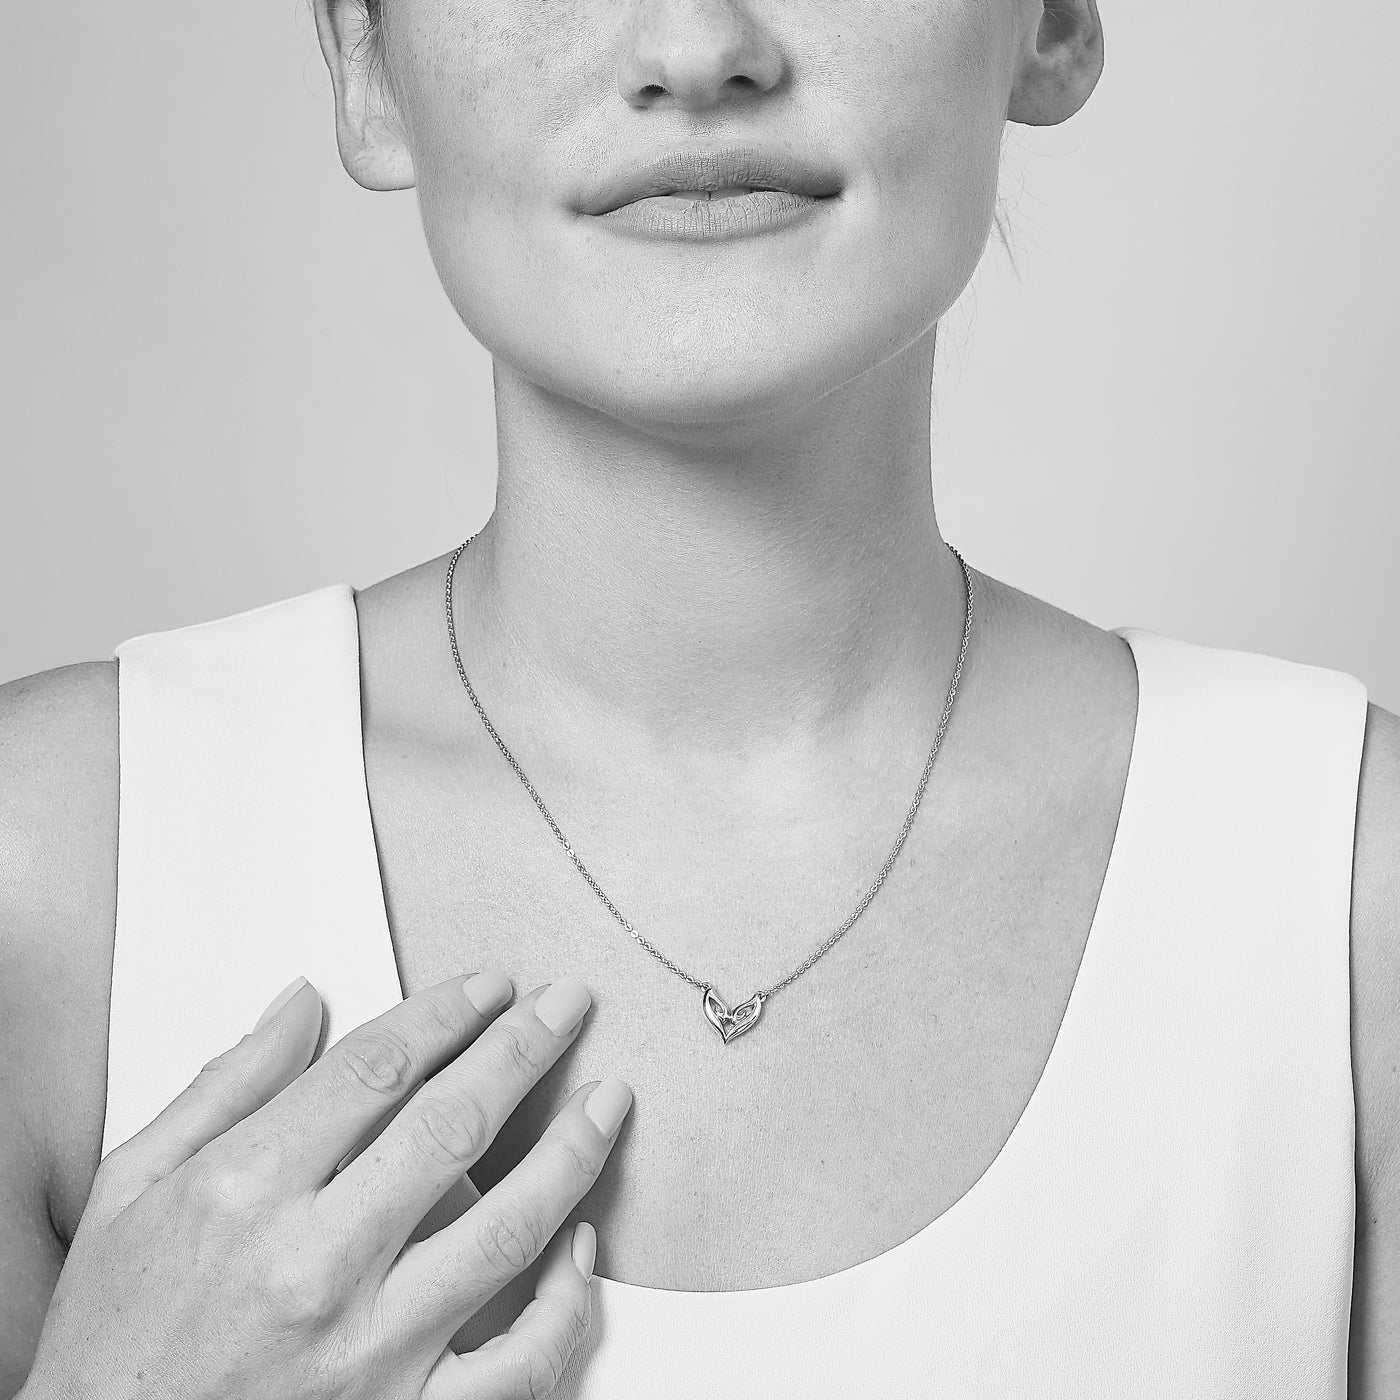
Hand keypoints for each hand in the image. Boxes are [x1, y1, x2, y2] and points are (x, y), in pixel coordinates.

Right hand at [21, 971, 630, 1399]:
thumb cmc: (114, 1343)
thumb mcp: (129, 1192)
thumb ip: (224, 1087)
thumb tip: (301, 1003)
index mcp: (243, 1195)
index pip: (377, 1071)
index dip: (447, 1012)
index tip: (491, 984)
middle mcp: (314, 1268)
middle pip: (454, 1125)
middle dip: (525, 1049)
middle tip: (569, 1005)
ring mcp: (371, 1351)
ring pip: (509, 1228)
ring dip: (575, 1150)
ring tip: (611, 1098)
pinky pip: (521, 1361)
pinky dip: (569, 1302)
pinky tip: (584, 1245)